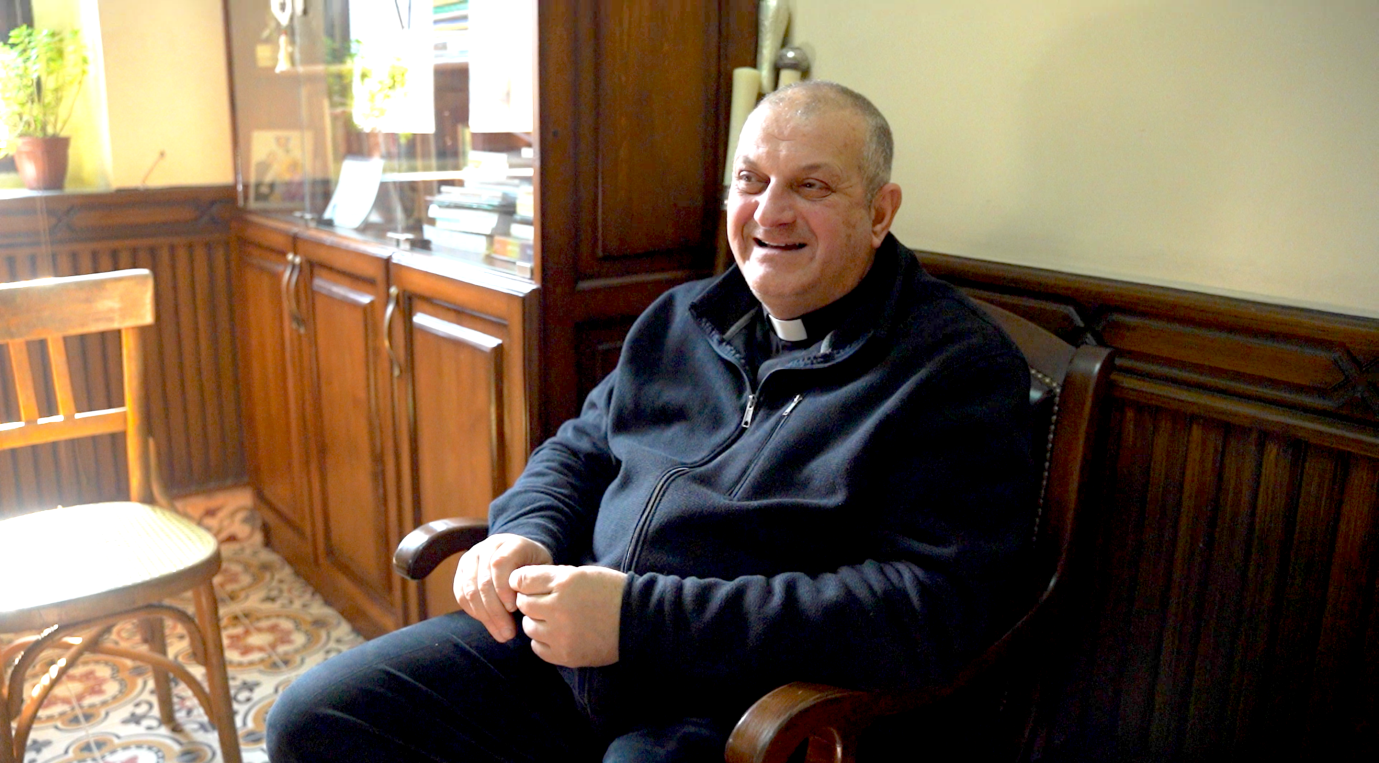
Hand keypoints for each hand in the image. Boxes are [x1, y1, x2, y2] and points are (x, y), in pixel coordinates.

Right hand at [453, 533, 552, 641]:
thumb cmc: (536, 568)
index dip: (504, 589)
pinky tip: (489, 623)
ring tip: (501, 634)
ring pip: (469, 590)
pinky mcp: (462, 569)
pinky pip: (460, 594)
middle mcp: (488, 547)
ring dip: (485, 617)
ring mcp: (472, 557)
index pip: (499, 564)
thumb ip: (533, 584)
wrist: (522, 554)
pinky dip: (474, 612)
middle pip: (483, 581)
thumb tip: (524, 610)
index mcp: (511, 543)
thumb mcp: (542, 571)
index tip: (514, 609)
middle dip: (495, 611)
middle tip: (509, 633)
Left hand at [511, 565, 626, 667]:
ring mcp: (561, 634)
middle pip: (523, 604)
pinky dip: (543, 640)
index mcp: (564, 582)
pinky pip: (538, 647)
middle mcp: (558, 608)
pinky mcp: (565, 655)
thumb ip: (551, 577)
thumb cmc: (610, 591)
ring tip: (555, 619)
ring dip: (537, 621)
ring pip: (529, 627)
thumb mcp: (581, 573)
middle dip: (531, 601)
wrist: (638, 619)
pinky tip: (558, 634)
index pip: (522, 580)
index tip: (529, 585)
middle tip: (546, 602)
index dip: (523, 582)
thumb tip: (520, 583)